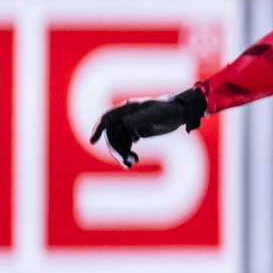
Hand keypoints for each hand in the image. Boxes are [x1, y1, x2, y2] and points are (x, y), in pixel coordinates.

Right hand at [91, 88, 205, 167]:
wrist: (180, 114)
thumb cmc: (169, 110)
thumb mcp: (156, 113)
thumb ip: (141, 118)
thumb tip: (125, 123)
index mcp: (127, 108)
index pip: (107, 119)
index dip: (98, 129)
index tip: (93, 142)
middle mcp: (124, 117)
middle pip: (111, 135)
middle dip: (116, 149)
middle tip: (125, 160)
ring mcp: (128, 126)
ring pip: (117, 142)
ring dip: (121, 154)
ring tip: (131, 164)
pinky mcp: (134, 134)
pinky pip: (124, 145)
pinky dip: (127, 154)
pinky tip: (133, 161)